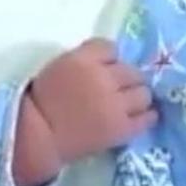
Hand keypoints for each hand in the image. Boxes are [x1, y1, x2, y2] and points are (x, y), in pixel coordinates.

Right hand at [30, 39, 156, 162]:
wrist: (38, 137)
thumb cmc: (41, 102)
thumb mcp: (58, 68)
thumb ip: (83, 61)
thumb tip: (107, 64)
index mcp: (82, 60)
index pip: (110, 48)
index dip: (109, 59)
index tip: (104, 68)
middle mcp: (104, 79)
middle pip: (132, 70)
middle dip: (127, 79)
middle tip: (119, 89)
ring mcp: (116, 105)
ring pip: (144, 93)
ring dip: (138, 96)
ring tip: (129, 104)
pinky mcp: (122, 128)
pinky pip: (148, 117)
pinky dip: (147, 115)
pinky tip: (140, 117)